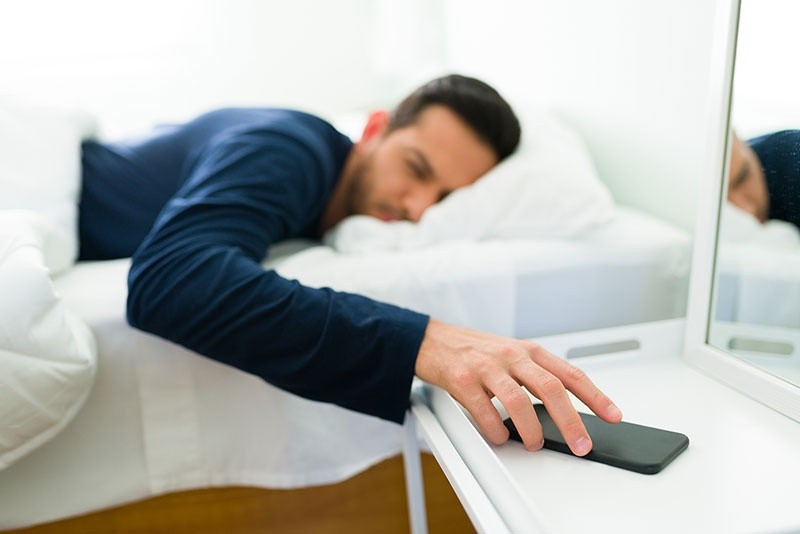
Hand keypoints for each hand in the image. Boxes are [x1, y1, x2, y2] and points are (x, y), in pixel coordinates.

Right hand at [415, 319, 622, 454]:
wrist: (432, 340)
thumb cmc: (475, 351)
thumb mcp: (511, 354)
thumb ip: (535, 376)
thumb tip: (564, 412)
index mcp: (529, 351)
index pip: (570, 374)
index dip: (595, 396)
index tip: (612, 415)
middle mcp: (511, 356)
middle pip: (550, 388)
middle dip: (570, 421)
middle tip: (581, 444)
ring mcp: (486, 367)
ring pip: (518, 401)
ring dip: (531, 431)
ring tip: (535, 444)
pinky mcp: (462, 380)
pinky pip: (484, 410)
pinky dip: (495, 430)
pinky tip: (500, 436)